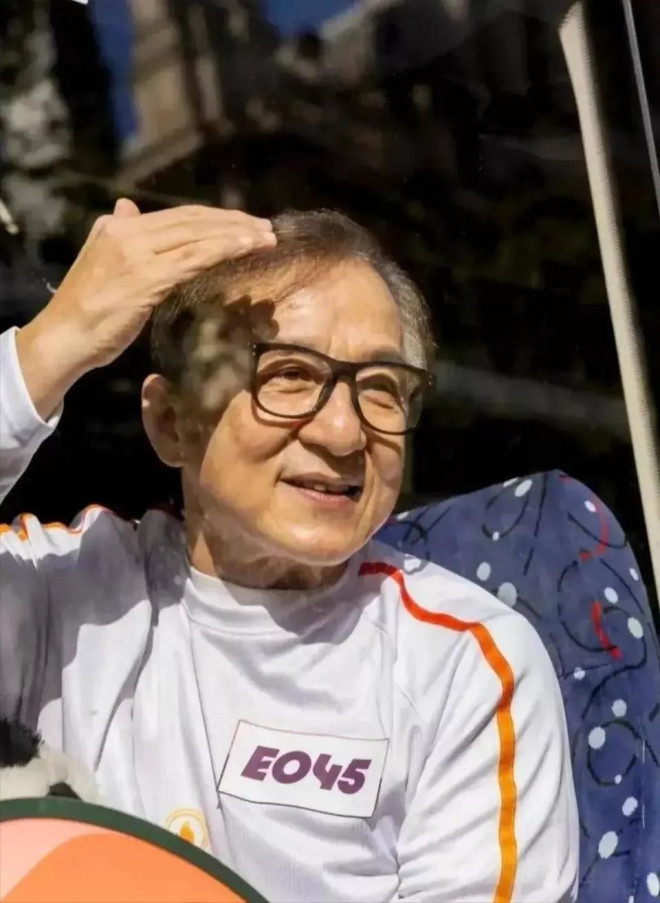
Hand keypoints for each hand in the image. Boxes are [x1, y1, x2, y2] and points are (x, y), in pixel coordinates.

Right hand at [16, 200, 275, 417]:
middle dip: (233, 222)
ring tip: (266, 238)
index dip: (216, 218)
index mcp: (118, 225)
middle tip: (267, 227)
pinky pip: (194, 258)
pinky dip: (224, 249)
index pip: (179, 215)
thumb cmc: (86, 309)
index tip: (245, 223)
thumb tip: (127, 207)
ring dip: (237, 234)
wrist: (63, 337)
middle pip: (193, 220)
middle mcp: (127, 231)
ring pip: (198, 235)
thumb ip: (120, 233)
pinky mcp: (146, 278)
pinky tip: (246, 248)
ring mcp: (137, 253)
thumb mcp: (102, 261)